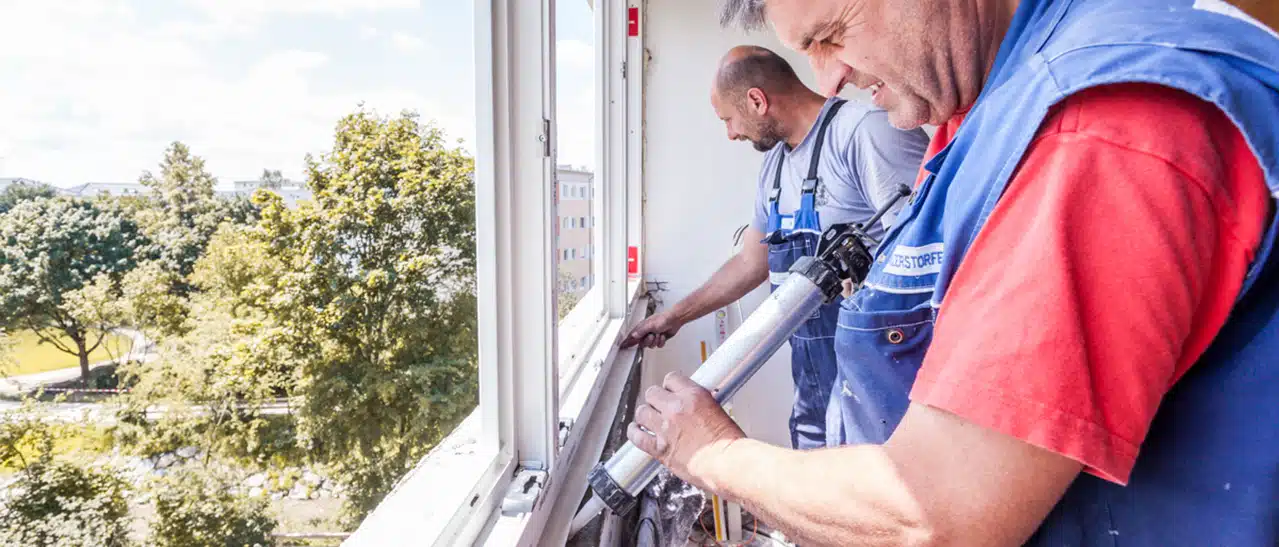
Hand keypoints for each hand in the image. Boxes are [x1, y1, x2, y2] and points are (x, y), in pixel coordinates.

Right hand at [620, 310, 683, 348]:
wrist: (675, 320)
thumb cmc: (663, 319)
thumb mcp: (650, 325)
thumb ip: (641, 331)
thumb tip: (633, 335)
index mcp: (642, 327)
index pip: (632, 336)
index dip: (628, 341)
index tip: (623, 346)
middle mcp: (647, 332)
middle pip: (642, 343)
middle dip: (648, 341)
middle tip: (652, 336)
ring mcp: (653, 336)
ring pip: (650, 345)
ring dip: (656, 341)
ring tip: (659, 334)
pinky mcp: (659, 339)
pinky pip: (658, 346)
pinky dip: (661, 341)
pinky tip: (663, 336)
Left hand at [627, 372, 745, 492]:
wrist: (728, 464)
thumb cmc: (729, 444)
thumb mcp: (719, 411)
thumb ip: (701, 405)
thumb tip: (695, 405)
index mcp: (694, 396)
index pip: (672, 378)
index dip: (670, 386)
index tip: (671, 391)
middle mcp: (676, 409)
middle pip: (652, 392)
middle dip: (656, 399)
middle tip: (660, 406)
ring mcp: (665, 428)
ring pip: (642, 412)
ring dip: (645, 415)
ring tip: (649, 419)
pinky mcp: (660, 449)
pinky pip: (637, 436)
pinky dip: (635, 433)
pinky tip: (637, 431)